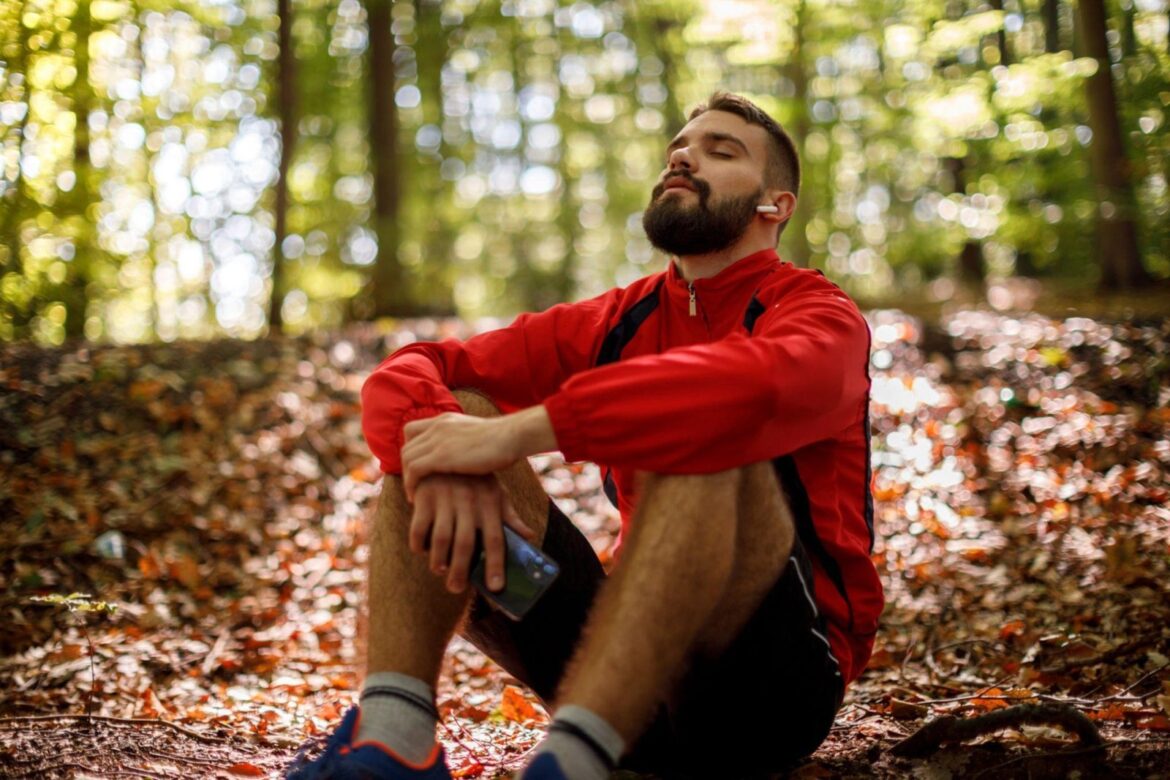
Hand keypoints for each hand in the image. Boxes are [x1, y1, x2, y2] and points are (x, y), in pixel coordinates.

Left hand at [401, 413, 519, 500]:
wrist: (512, 437)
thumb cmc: (503, 441)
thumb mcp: (476, 435)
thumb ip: (463, 441)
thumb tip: (463, 455)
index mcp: (445, 420)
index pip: (412, 430)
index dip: (411, 450)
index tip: (418, 468)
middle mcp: (438, 426)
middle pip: (407, 446)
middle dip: (406, 468)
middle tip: (414, 486)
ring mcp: (438, 439)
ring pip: (407, 458)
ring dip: (407, 478)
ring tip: (414, 494)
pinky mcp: (441, 455)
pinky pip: (414, 470)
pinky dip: (411, 485)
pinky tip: (416, 498)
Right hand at [408, 473, 536, 593]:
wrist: (447, 447)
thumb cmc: (476, 478)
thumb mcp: (496, 492)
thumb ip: (510, 516)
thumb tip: (529, 537)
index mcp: (490, 504)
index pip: (495, 540)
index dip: (496, 565)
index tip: (495, 588)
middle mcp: (469, 502)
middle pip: (466, 544)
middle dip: (461, 571)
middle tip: (456, 589)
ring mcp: (446, 499)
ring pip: (441, 538)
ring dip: (439, 560)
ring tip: (439, 571)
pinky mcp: (425, 496)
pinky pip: (419, 527)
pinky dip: (419, 543)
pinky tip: (422, 551)